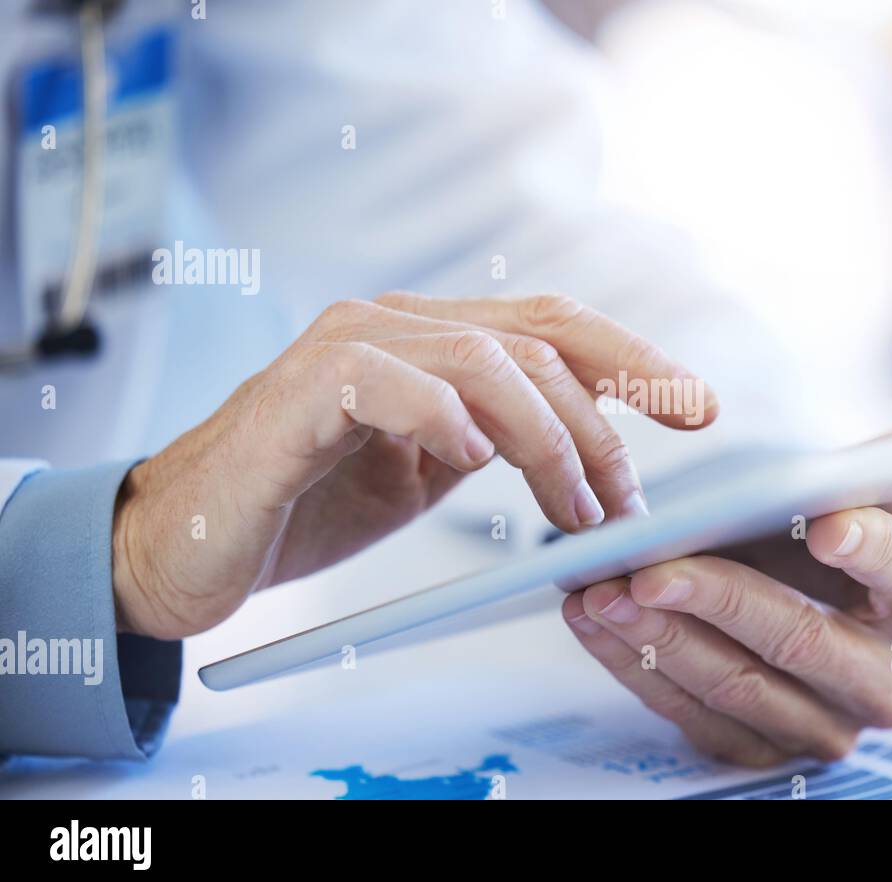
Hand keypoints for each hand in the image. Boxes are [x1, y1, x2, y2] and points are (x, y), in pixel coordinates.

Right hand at [112, 293, 716, 639]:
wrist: (186, 543)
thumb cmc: (311, 502)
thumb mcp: (430, 470)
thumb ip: (497, 438)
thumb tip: (594, 456)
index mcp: (433, 339)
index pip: (555, 324)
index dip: (636, 359)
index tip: (701, 407)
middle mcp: (393, 325)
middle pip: (537, 339)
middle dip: (605, 423)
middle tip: (627, 502)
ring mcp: (343, 350)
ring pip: (483, 360)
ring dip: (547, 439)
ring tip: (571, 509)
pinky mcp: (295, 395)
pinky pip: (386, 382)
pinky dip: (443, 417)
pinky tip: (471, 459)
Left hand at [563, 435, 891, 765]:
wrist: (777, 591)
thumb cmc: (817, 533)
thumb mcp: (866, 489)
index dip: (871, 546)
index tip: (828, 519)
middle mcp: (885, 680)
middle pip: (804, 641)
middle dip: (722, 600)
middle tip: (653, 568)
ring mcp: (822, 726)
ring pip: (739, 687)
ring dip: (660, 638)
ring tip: (601, 588)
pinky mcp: (759, 751)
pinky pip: (691, 718)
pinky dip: (633, 667)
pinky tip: (593, 620)